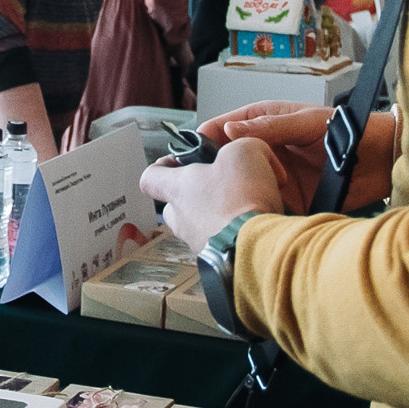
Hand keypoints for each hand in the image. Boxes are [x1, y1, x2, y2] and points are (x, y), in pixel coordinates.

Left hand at [139, 141, 286, 247]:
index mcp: (177, 189)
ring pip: (202, 225)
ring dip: (221, 215)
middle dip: (197, 195)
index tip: (178, 160)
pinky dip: (238, 233)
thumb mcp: (245, 152)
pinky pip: (224, 243)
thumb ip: (241, 145)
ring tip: (249, 206)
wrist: (257, 246)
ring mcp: (199, 244)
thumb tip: (248, 152)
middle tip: (221, 186)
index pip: (150, 177)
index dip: (163, 165)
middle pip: (177, 205)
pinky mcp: (219, 261)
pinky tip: (258, 225)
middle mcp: (182, 219)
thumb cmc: (241, 198)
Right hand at [193, 100, 399, 214]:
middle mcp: (266, 150)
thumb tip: (230, 130)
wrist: (382, 160)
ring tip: (213, 205)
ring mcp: (274, 176)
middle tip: (194, 184)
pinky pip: (264, 206)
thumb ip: (270, 126)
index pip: (225, 128)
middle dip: (212, 172)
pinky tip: (244, 218)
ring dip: (232, 195)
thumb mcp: (306, 122)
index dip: (205, 140)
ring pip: (243, 186)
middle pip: (228, 161)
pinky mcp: (288, 200)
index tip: (188, 153)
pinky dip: (255, 211)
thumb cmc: (348, 129)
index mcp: (265, 123)